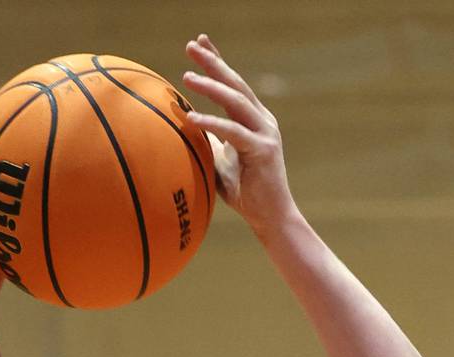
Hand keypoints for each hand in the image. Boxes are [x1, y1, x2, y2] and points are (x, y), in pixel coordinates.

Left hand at [181, 34, 298, 241]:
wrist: (271, 217)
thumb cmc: (245, 191)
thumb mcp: (220, 158)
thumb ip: (208, 139)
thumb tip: (182, 125)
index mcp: (254, 120)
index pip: (234, 84)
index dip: (217, 61)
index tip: (199, 42)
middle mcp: (263, 121)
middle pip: (236, 84)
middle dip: (213, 63)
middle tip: (191, 45)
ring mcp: (265, 134)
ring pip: (237, 102)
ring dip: (211, 87)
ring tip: (187, 77)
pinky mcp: (263, 151)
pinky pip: (233, 132)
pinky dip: (212, 124)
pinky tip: (191, 118)